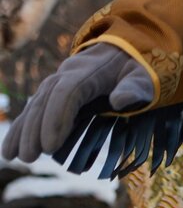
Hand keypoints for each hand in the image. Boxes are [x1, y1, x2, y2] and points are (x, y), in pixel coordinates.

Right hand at [1, 44, 153, 162]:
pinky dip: (20, 128)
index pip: (67, 91)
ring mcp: (57, 81)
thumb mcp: (144, 76)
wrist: (125, 51)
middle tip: (32, 157)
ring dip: (24, 131)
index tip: (52, 146)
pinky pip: (33, 109)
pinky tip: (8, 150)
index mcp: (89, 70)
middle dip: (36, 129)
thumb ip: (135, 87)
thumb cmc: (136, 69)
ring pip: (35, 105)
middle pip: (46, 100)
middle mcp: (67, 73)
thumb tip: (122, 100)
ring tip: (15, 157)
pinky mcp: (52, 92)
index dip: (56, 118)